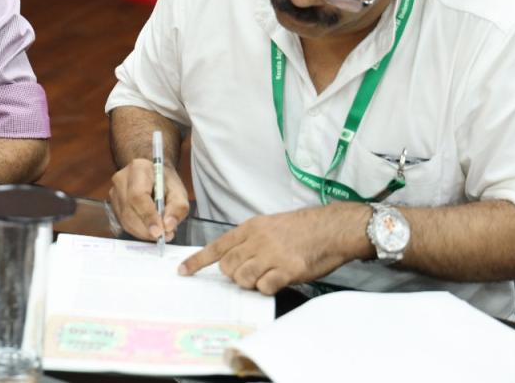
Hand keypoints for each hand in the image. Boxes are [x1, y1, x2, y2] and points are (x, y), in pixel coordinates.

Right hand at [109, 158, 189, 241]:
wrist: (153, 175)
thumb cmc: (166, 182)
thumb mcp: (179, 192)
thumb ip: (177, 208)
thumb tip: (168, 226)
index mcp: (138, 168)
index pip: (138, 195)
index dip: (148, 216)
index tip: (159, 232)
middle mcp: (122, 179)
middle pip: (129, 210)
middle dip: (146, 228)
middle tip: (163, 236)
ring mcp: (115, 191)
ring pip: (125, 220)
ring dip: (143, 232)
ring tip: (160, 234)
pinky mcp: (114, 204)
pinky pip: (124, 223)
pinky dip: (138, 231)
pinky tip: (149, 230)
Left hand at [178, 203, 372, 293]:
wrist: (331, 228)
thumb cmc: (302, 229)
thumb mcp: (269, 225)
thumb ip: (250, 240)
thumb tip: (233, 260)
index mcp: (251, 228)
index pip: (217, 246)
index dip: (198, 261)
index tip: (183, 271)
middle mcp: (258, 240)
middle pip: (227, 266)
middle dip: (234, 275)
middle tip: (251, 273)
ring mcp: (272, 254)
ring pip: (242, 278)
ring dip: (250, 283)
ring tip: (266, 276)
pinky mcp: (287, 269)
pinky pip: (264, 286)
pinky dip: (267, 287)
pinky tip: (277, 280)